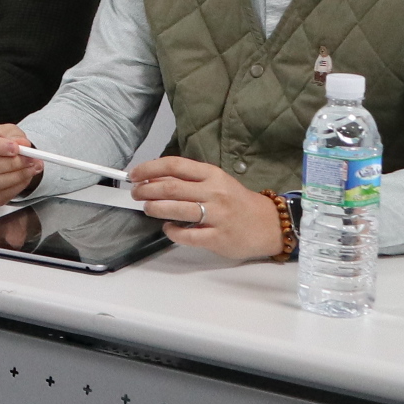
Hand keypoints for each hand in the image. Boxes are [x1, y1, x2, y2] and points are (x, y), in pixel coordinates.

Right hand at [0, 123, 42, 204]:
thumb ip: (15, 136)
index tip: (16, 148)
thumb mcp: (6, 131)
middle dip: (12, 164)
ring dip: (18, 176)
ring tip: (33, 167)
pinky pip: (0, 196)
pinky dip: (17, 187)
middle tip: (31, 159)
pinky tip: (25, 178)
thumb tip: (23, 145)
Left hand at [129, 155, 284, 259]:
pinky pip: (188, 235)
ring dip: (155, 208)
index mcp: (212, 175)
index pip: (175, 165)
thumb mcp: (216, 183)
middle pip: (171, 187)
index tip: (135, 174)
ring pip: (177, 210)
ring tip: (148, 208)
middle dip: (147, 189)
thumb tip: (154, 179)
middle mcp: (214, 193)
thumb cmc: (237, 202)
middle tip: (136, 193)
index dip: (149, 168)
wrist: (268, 225)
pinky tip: (168, 229)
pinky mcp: (218, 238)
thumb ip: (189, 181)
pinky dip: (172, 232)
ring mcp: (217, 216)